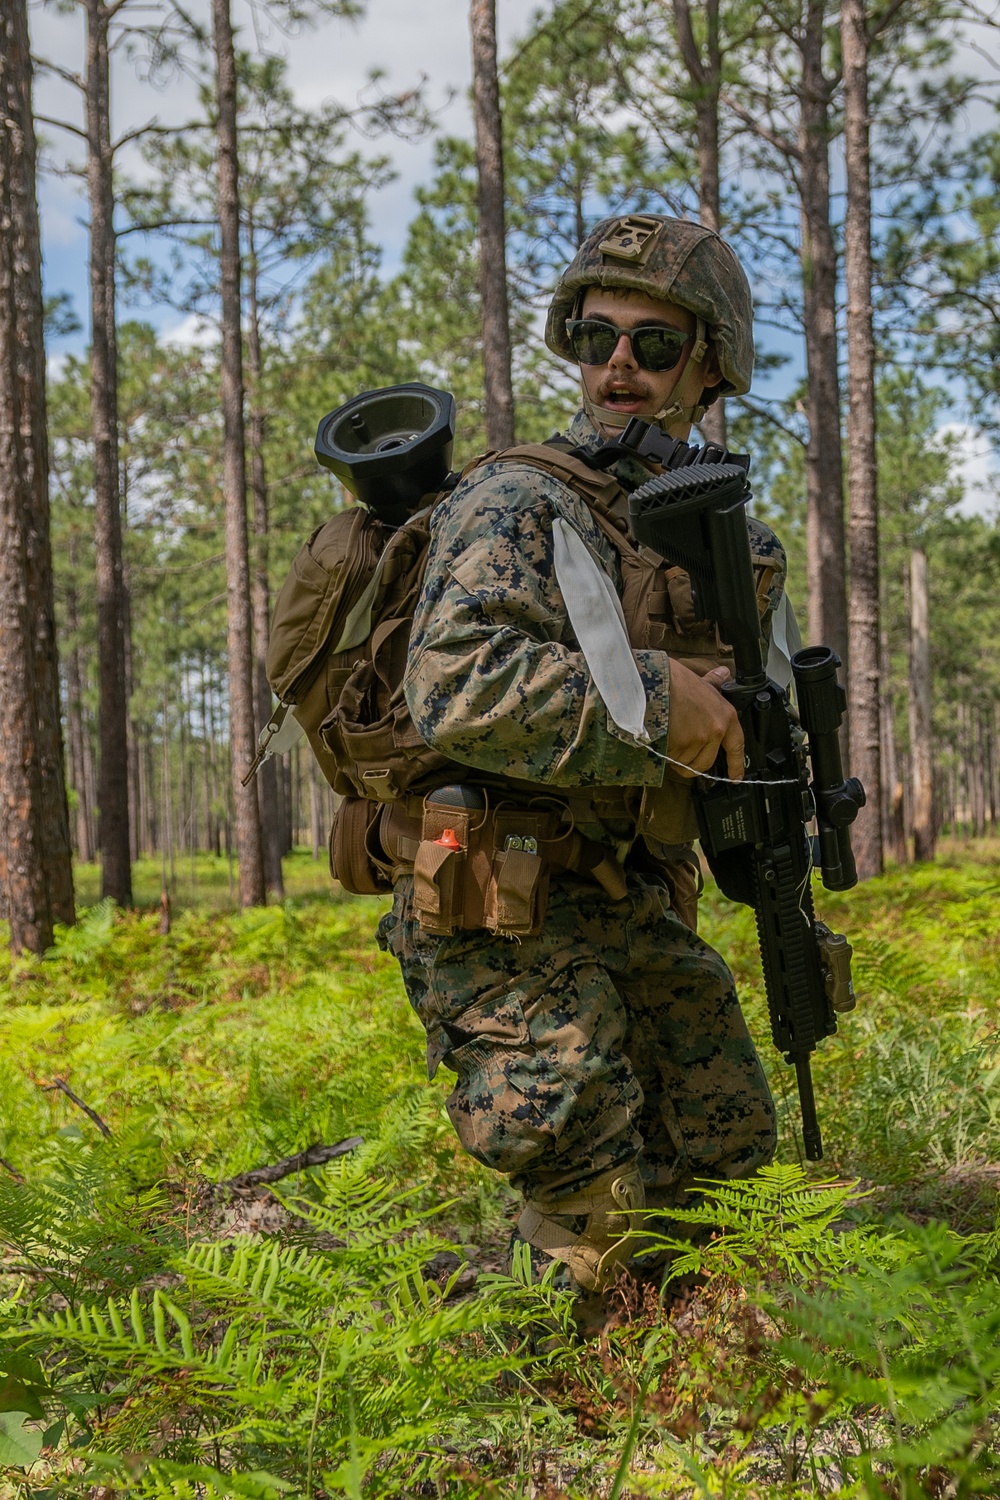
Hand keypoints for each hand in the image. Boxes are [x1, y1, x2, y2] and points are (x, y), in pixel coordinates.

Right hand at [666, 661, 743, 779]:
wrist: (655, 683)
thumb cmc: (676, 681)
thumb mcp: (701, 682)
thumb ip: (714, 683)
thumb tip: (723, 673)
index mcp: (725, 716)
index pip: (736, 746)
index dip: (736, 765)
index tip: (736, 777)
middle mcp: (715, 730)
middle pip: (706, 762)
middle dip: (692, 763)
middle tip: (680, 753)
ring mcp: (698, 740)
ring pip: (686, 763)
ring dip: (676, 758)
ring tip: (668, 738)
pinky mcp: (681, 746)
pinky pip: (672, 760)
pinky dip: (665, 754)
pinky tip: (660, 739)